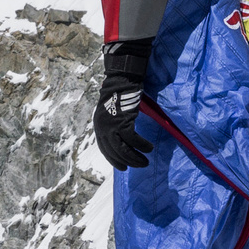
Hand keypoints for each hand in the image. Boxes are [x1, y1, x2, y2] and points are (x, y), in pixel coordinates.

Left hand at [94, 42, 154, 169]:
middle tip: (140, 165)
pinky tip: (150, 148)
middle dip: (128, 161)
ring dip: (136, 157)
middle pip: (115, 152)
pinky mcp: (123, 122)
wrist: (122, 80)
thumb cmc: (119, 94)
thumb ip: (114, 125)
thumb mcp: (112, 113)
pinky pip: (133, 140)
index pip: (105, 149)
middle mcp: (102, 128)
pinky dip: (142, 146)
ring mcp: (111, 126)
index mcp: (99, 126)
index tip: (124, 167)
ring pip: (123, 150)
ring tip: (146, 160)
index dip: (114, 160)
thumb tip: (122, 138)